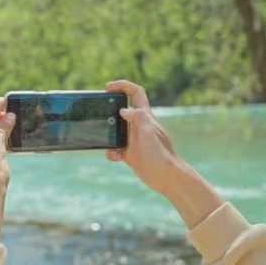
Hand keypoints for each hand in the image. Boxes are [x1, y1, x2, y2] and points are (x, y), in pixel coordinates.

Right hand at [104, 79, 223, 228]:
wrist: (167, 178)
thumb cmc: (161, 154)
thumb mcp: (149, 132)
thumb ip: (138, 117)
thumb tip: (123, 110)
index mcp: (145, 117)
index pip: (136, 93)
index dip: (123, 86)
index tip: (108, 87)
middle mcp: (139, 126)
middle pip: (122, 110)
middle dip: (109, 111)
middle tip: (98, 113)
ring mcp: (134, 140)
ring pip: (115, 131)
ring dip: (107, 134)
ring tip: (102, 138)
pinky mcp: (130, 154)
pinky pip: (115, 148)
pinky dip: (111, 152)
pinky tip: (114, 156)